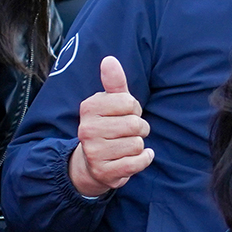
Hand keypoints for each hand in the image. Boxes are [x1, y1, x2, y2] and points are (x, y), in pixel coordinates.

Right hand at [68, 56, 152, 197]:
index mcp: (89, 108)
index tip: (124, 115)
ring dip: (138, 146)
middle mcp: (87, 130)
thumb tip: (109, 60)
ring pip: (137, 144)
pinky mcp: (104, 172)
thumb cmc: (108, 126)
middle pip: (135, 124)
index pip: (129, 102)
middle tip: (127, 132)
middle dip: (139, 129)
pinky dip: (143, 159)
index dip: (134, 109)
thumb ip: (114, 82)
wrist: (92, 163)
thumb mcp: (111, 103)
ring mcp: (94, 152)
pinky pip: (137, 162)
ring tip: (126, 146)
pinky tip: (136, 157)